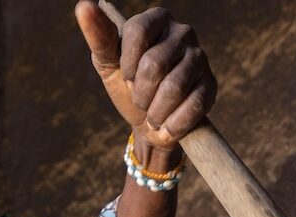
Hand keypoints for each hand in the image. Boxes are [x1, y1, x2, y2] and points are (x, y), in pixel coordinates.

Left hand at [74, 2, 217, 155]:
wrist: (150, 123)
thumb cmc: (128, 86)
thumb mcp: (108, 63)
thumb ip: (98, 36)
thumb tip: (84, 5)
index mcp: (156, 19)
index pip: (138, 32)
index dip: (128, 64)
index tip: (126, 76)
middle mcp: (183, 32)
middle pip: (155, 64)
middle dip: (140, 92)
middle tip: (139, 100)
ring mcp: (200, 58)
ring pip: (174, 87)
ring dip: (156, 111)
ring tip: (153, 115)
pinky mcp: (211, 85)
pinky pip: (193, 105)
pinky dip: (173, 124)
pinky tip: (166, 126)